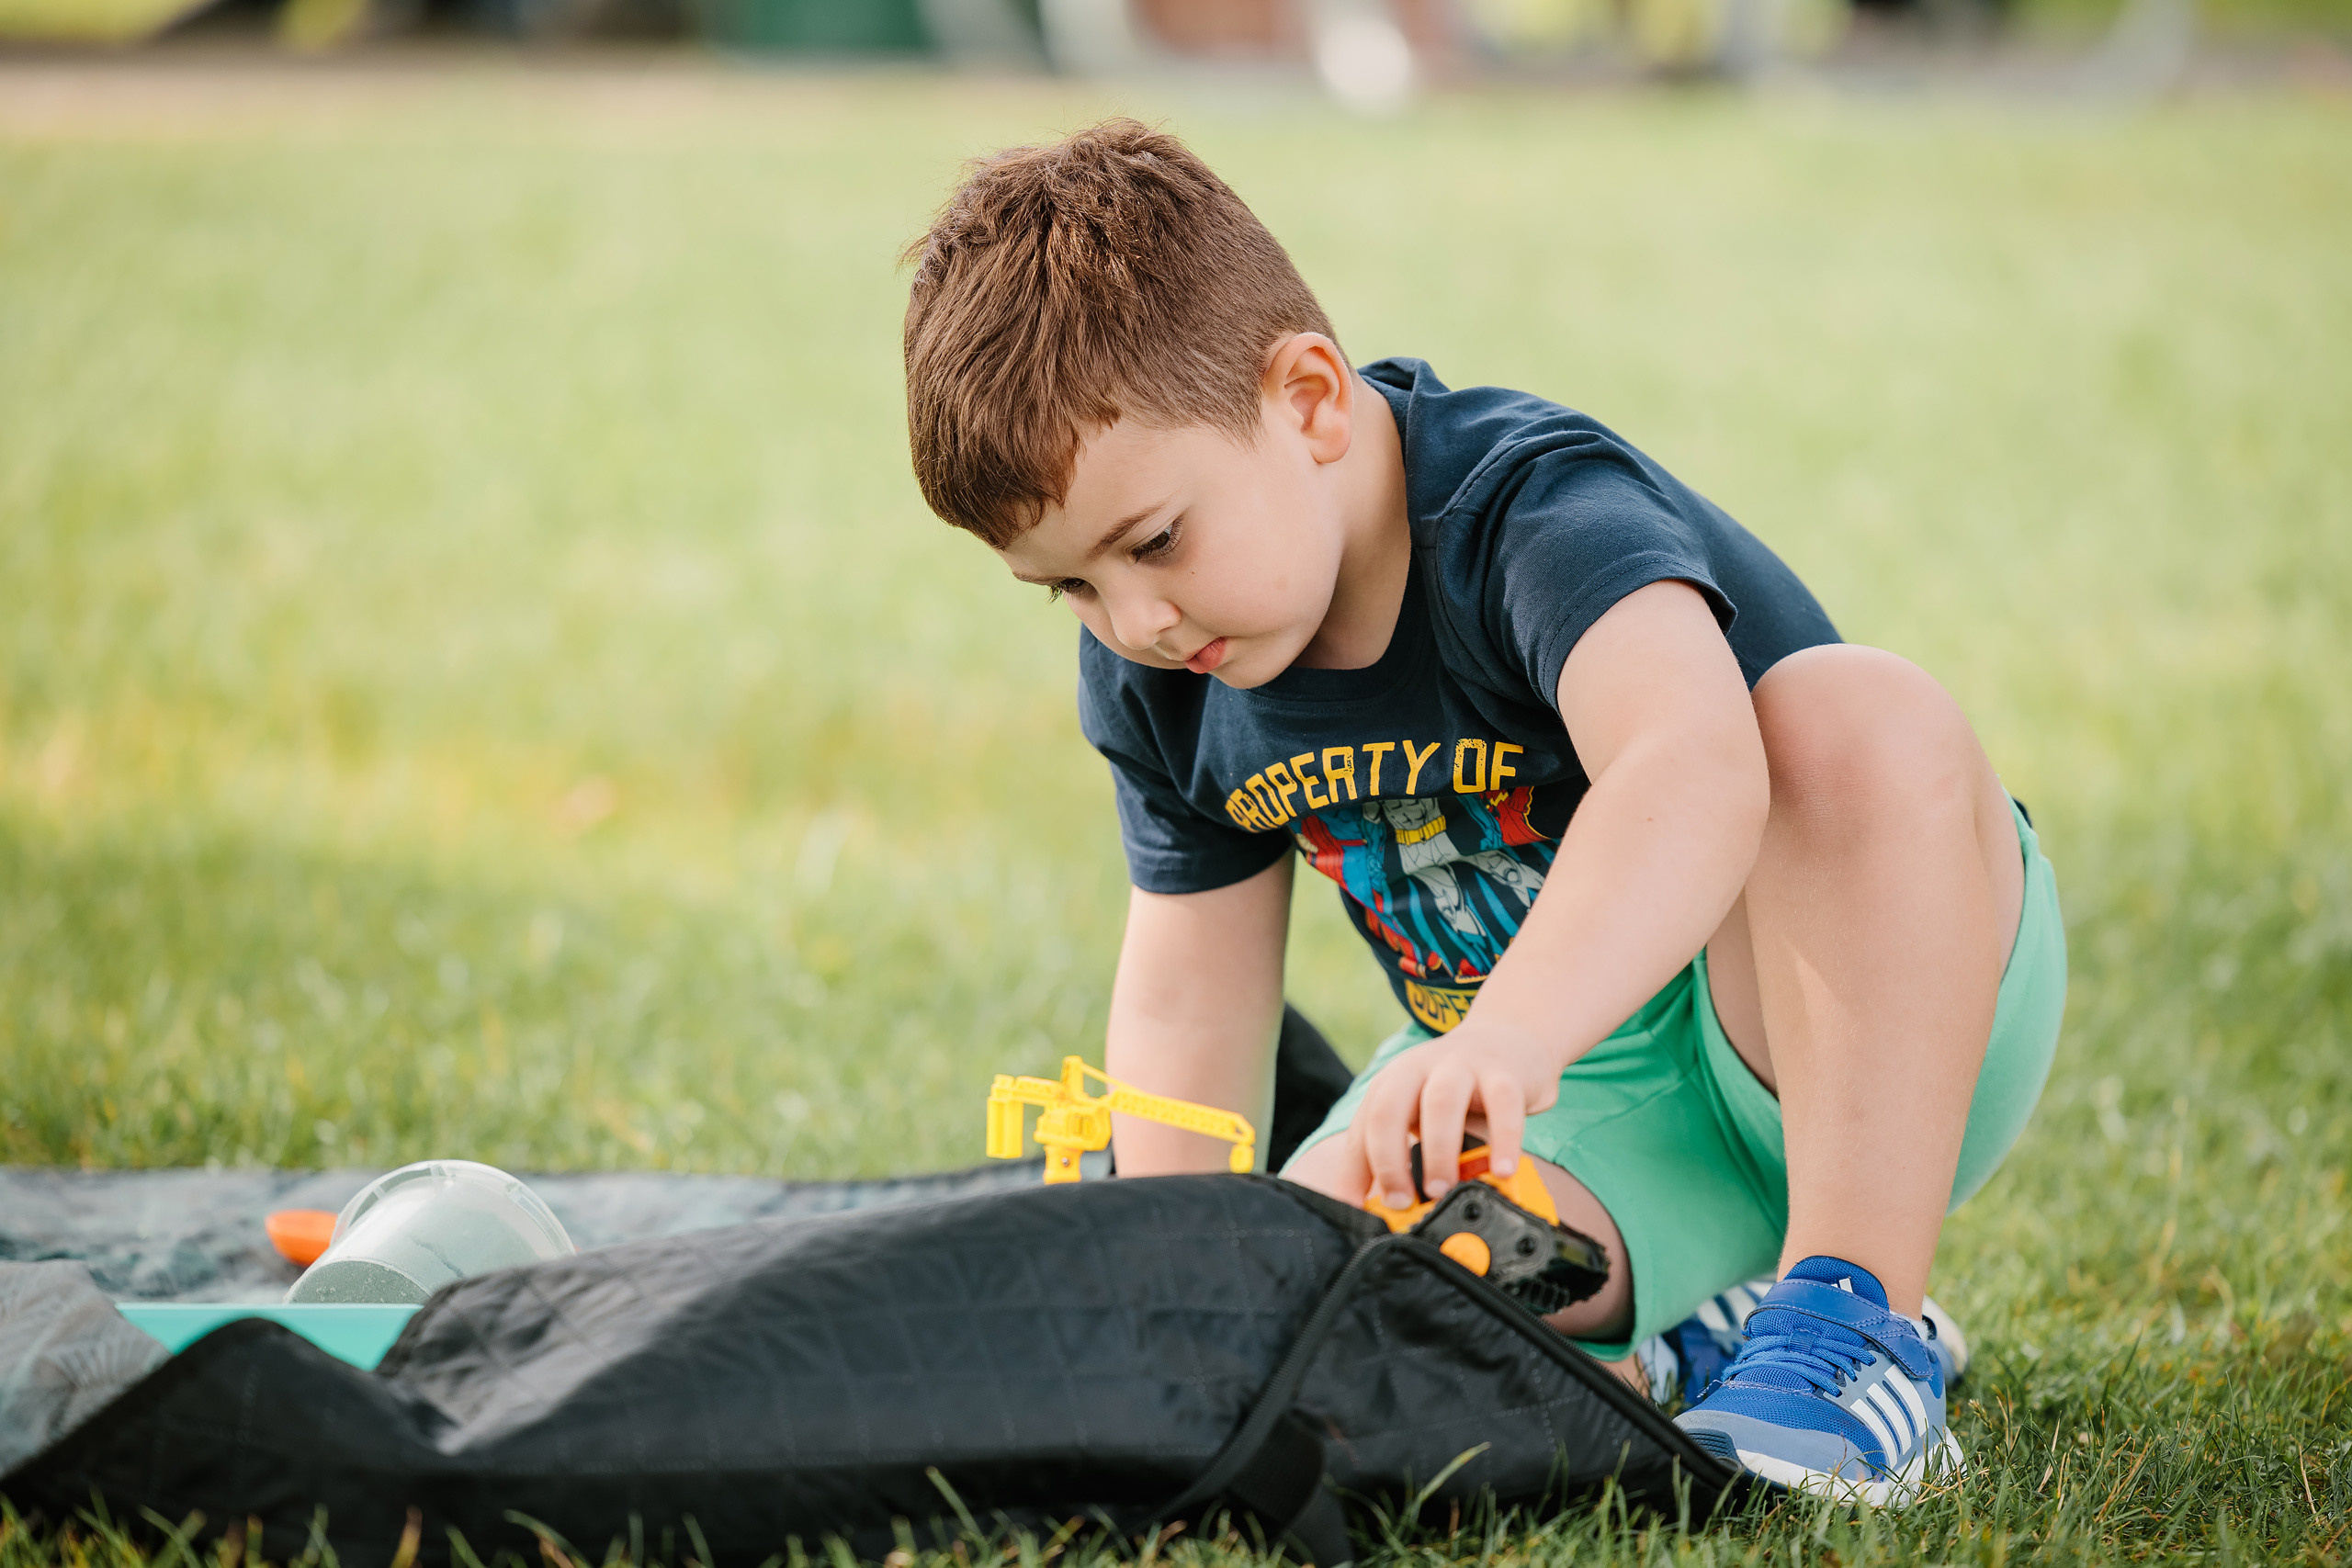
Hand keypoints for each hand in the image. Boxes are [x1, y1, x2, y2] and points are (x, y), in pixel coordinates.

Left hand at [1346, 1016, 1563, 1207]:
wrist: (1508, 1041)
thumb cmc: (1455, 1090)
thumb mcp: (1416, 1113)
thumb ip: (1396, 1153)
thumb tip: (1371, 1208)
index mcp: (1392, 1082)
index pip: (1364, 1128)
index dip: (1357, 1171)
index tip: (1364, 1211)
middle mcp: (1420, 1068)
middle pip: (1390, 1109)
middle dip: (1389, 1161)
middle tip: (1402, 1201)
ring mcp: (1462, 1066)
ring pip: (1441, 1103)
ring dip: (1437, 1152)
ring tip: (1442, 1190)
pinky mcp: (1504, 1074)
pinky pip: (1504, 1105)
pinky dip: (1503, 1139)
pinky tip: (1502, 1170)